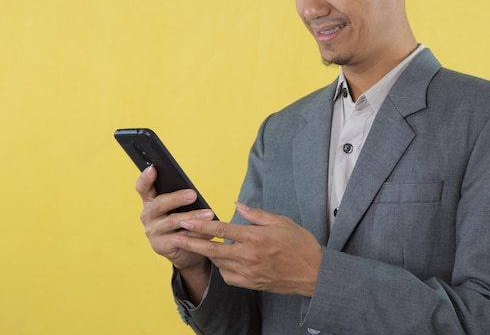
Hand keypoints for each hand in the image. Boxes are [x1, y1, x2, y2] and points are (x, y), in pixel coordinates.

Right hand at [135, 165, 214, 277]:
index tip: (153, 168)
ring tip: (209, 214)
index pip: (143, 187)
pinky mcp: (160, 245)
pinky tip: (208, 233)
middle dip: (177, 198)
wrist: (184, 251)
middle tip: (193, 194)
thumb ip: (180, 199)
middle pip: (159, 204)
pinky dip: (196, 235)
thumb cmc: (182, 222)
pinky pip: (180, 238)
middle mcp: (148, 215)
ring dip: (193, 217)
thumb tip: (193, 193)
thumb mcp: (179, 208)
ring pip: (173, 221)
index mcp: (150, 201)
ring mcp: (152, 231)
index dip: (146, 178)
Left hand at [176, 203, 322, 296]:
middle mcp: (249, 256)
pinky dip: (222, 268)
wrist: (314, 273)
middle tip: (174, 236)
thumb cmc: (301, 244)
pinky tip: (220, 261)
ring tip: (193, 245)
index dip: (200, 225)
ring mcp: (249, 272)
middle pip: (212, 249)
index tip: (185, 220)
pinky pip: (229, 277)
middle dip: (190, 242)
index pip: (221, 229)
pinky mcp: (252, 284)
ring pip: (219, 263)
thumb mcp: (281, 222)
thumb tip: (237, 205)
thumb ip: (256, 214)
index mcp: (255, 237)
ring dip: (205, 254)